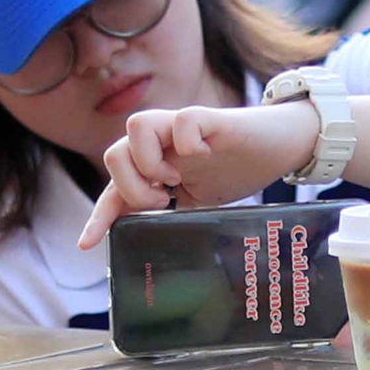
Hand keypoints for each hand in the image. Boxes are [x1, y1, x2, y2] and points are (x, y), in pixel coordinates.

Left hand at [77, 101, 318, 248]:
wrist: (282, 143)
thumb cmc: (240, 168)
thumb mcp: (203, 201)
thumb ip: (177, 215)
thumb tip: (158, 250)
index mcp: (159, 165)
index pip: (117, 189)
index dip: (100, 217)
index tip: (87, 245)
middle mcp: (164, 144)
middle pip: (113, 153)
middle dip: (131, 187)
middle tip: (164, 202)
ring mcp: (185, 129)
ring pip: (136, 126)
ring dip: (150, 162)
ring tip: (176, 180)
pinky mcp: (212, 118)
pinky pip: (183, 120)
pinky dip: (188, 142)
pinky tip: (204, 156)